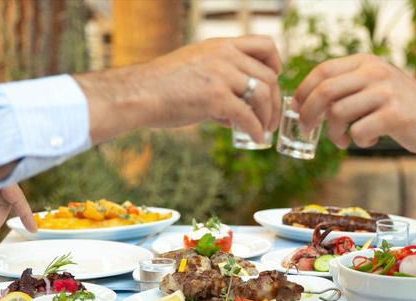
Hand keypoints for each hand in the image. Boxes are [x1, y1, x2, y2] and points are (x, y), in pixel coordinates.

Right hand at [138, 36, 281, 141]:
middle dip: (275, 101)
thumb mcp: (194, 70)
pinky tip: (256, 140)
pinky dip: (256, 130)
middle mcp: (225, 56)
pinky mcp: (216, 97)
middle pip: (268, 76)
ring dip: (268, 117)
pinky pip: (247, 116)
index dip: (276, 65)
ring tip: (265, 131)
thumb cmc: (162, 87)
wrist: (139, 93)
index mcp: (220, 46)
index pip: (264, 46)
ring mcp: (222, 75)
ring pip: (264, 95)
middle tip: (271, 120)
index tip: (275, 83)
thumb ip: (218, 84)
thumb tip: (234, 115)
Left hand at [293, 54, 415, 153]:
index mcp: (366, 62)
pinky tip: (371, 139)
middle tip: (307, 130)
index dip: (303, 91)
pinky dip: (359, 142)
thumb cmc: (402, 108)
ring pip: (337, 114)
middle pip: (324, 92)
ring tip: (345, 140)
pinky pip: (358, 132)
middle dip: (308, 114)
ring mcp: (385, 92)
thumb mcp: (376, 85)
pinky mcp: (394, 115)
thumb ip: (346, 87)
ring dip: (334, 134)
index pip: (322, 70)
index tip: (296, 108)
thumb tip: (304, 102)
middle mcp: (374, 72)